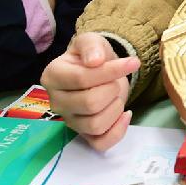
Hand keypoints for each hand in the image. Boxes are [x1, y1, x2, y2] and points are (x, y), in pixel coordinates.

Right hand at [42, 33, 139, 150]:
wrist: (98, 70)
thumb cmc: (93, 56)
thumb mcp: (91, 41)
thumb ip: (92, 46)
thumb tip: (94, 61)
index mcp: (53, 76)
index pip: (82, 79)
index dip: (110, 71)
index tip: (132, 62)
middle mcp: (56, 101)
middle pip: (90, 103)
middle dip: (112, 90)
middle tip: (115, 82)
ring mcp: (69, 121)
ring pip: (96, 125)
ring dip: (115, 108)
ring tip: (116, 95)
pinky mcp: (83, 135)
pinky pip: (101, 144)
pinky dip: (118, 131)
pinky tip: (125, 114)